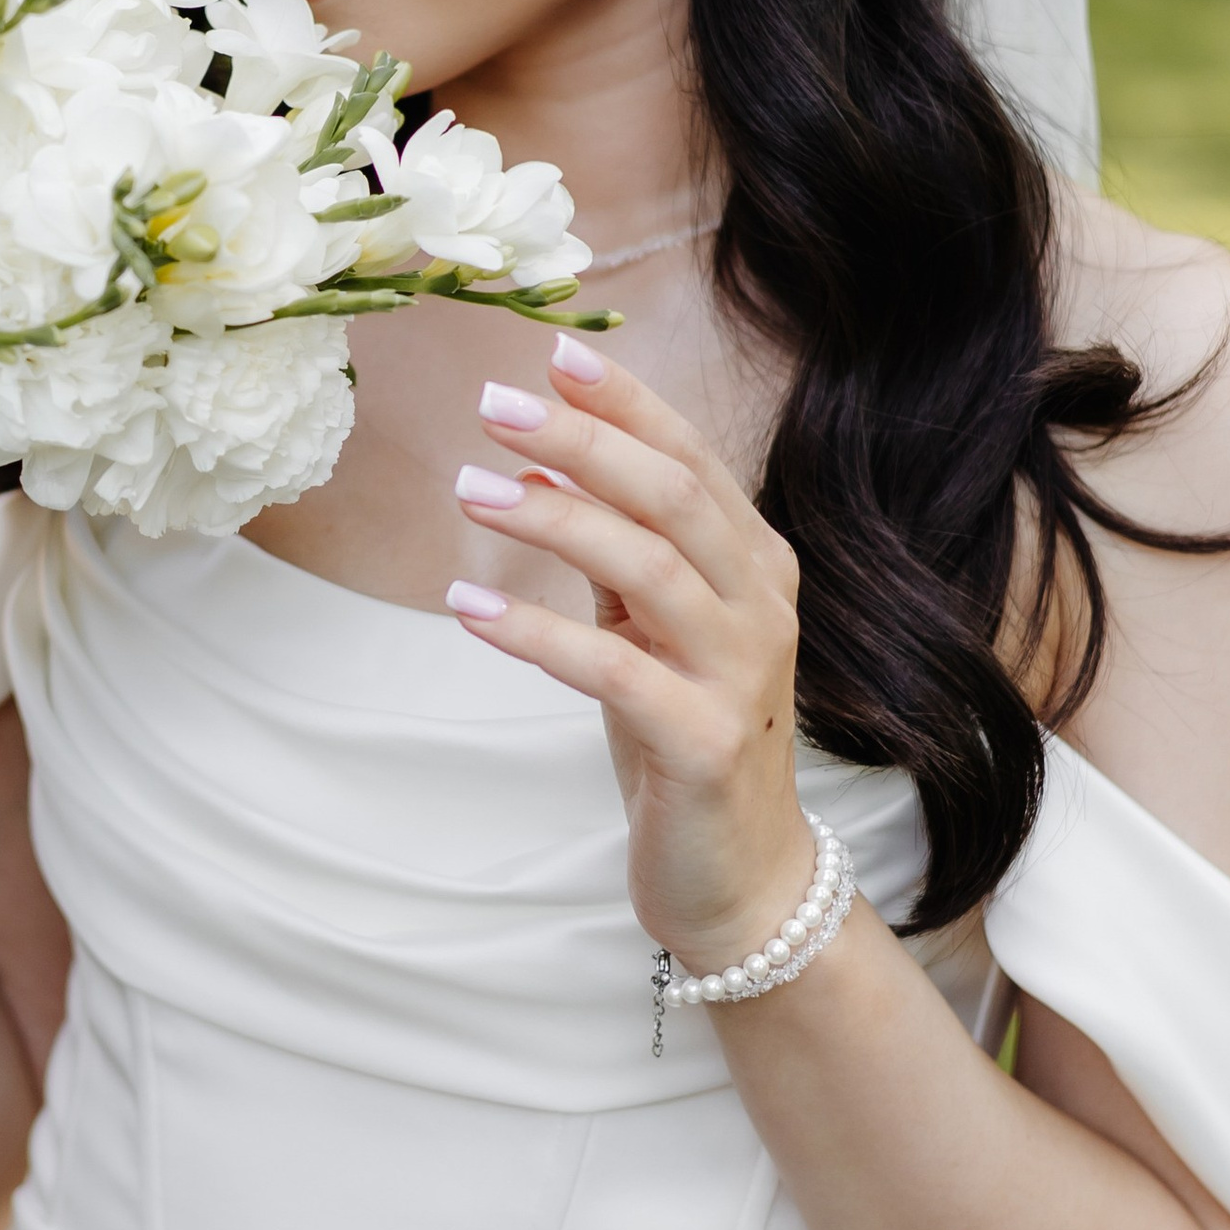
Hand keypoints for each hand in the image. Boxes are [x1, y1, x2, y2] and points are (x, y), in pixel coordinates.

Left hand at [445, 339, 815, 978]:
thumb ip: (618, 552)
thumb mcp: (653, 631)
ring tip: (470, 489)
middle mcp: (762, 607)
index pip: (691, 458)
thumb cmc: (684, 736)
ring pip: (649, 568)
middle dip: (584, 440)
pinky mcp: (706, 742)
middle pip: (674, 496)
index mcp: (756, 565)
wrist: (740, 879)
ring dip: (553, 521)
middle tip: (493, 405)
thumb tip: (538, 468)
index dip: (625, 402)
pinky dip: (537, 632)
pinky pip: (615, 670)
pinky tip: (467, 606)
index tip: (553, 351)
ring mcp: (742, 675)